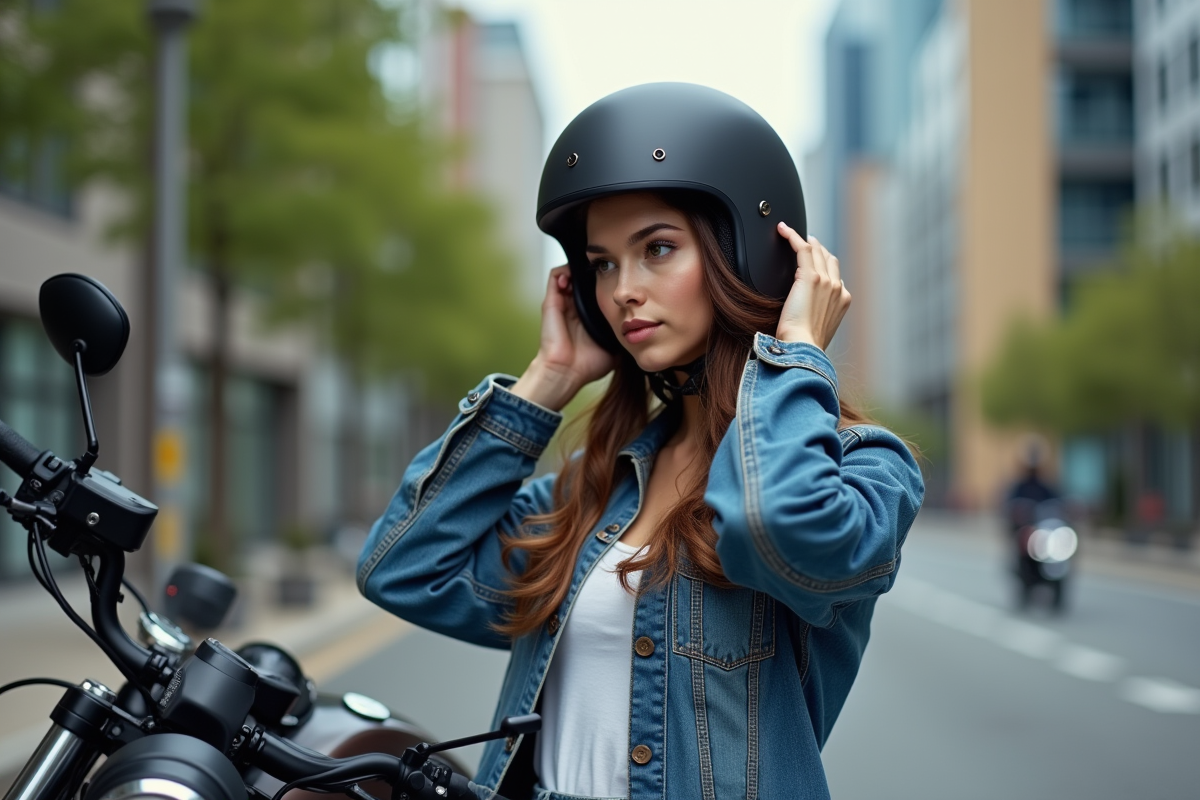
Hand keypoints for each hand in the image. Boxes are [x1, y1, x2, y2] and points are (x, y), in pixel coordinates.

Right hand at [511, 266, 615, 410]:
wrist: (567, 373)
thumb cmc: (588, 364)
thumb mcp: (616, 345)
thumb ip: (627, 332)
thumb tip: (646, 324)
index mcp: (590, 314)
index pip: (599, 289)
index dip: (609, 280)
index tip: (621, 277)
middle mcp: (576, 306)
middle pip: (586, 279)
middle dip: (596, 271)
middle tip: (609, 269)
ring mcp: (563, 303)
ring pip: (570, 273)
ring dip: (579, 268)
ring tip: (590, 272)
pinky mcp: (551, 302)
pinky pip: (555, 276)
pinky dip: (564, 271)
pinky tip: (573, 276)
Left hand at [773, 222, 850, 349]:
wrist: (803, 347)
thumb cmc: (805, 344)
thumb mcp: (817, 329)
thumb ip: (816, 315)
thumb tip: (805, 310)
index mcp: (843, 300)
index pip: (835, 275)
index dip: (824, 265)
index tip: (814, 261)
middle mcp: (838, 288)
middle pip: (829, 258)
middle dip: (818, 248)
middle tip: (804, 242)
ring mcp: (826, 281)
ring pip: (817, 251)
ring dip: (805, 240)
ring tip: (792, 233)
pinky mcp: (810, 277)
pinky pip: (803, 249)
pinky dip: (793, 237)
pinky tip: (783, 230)